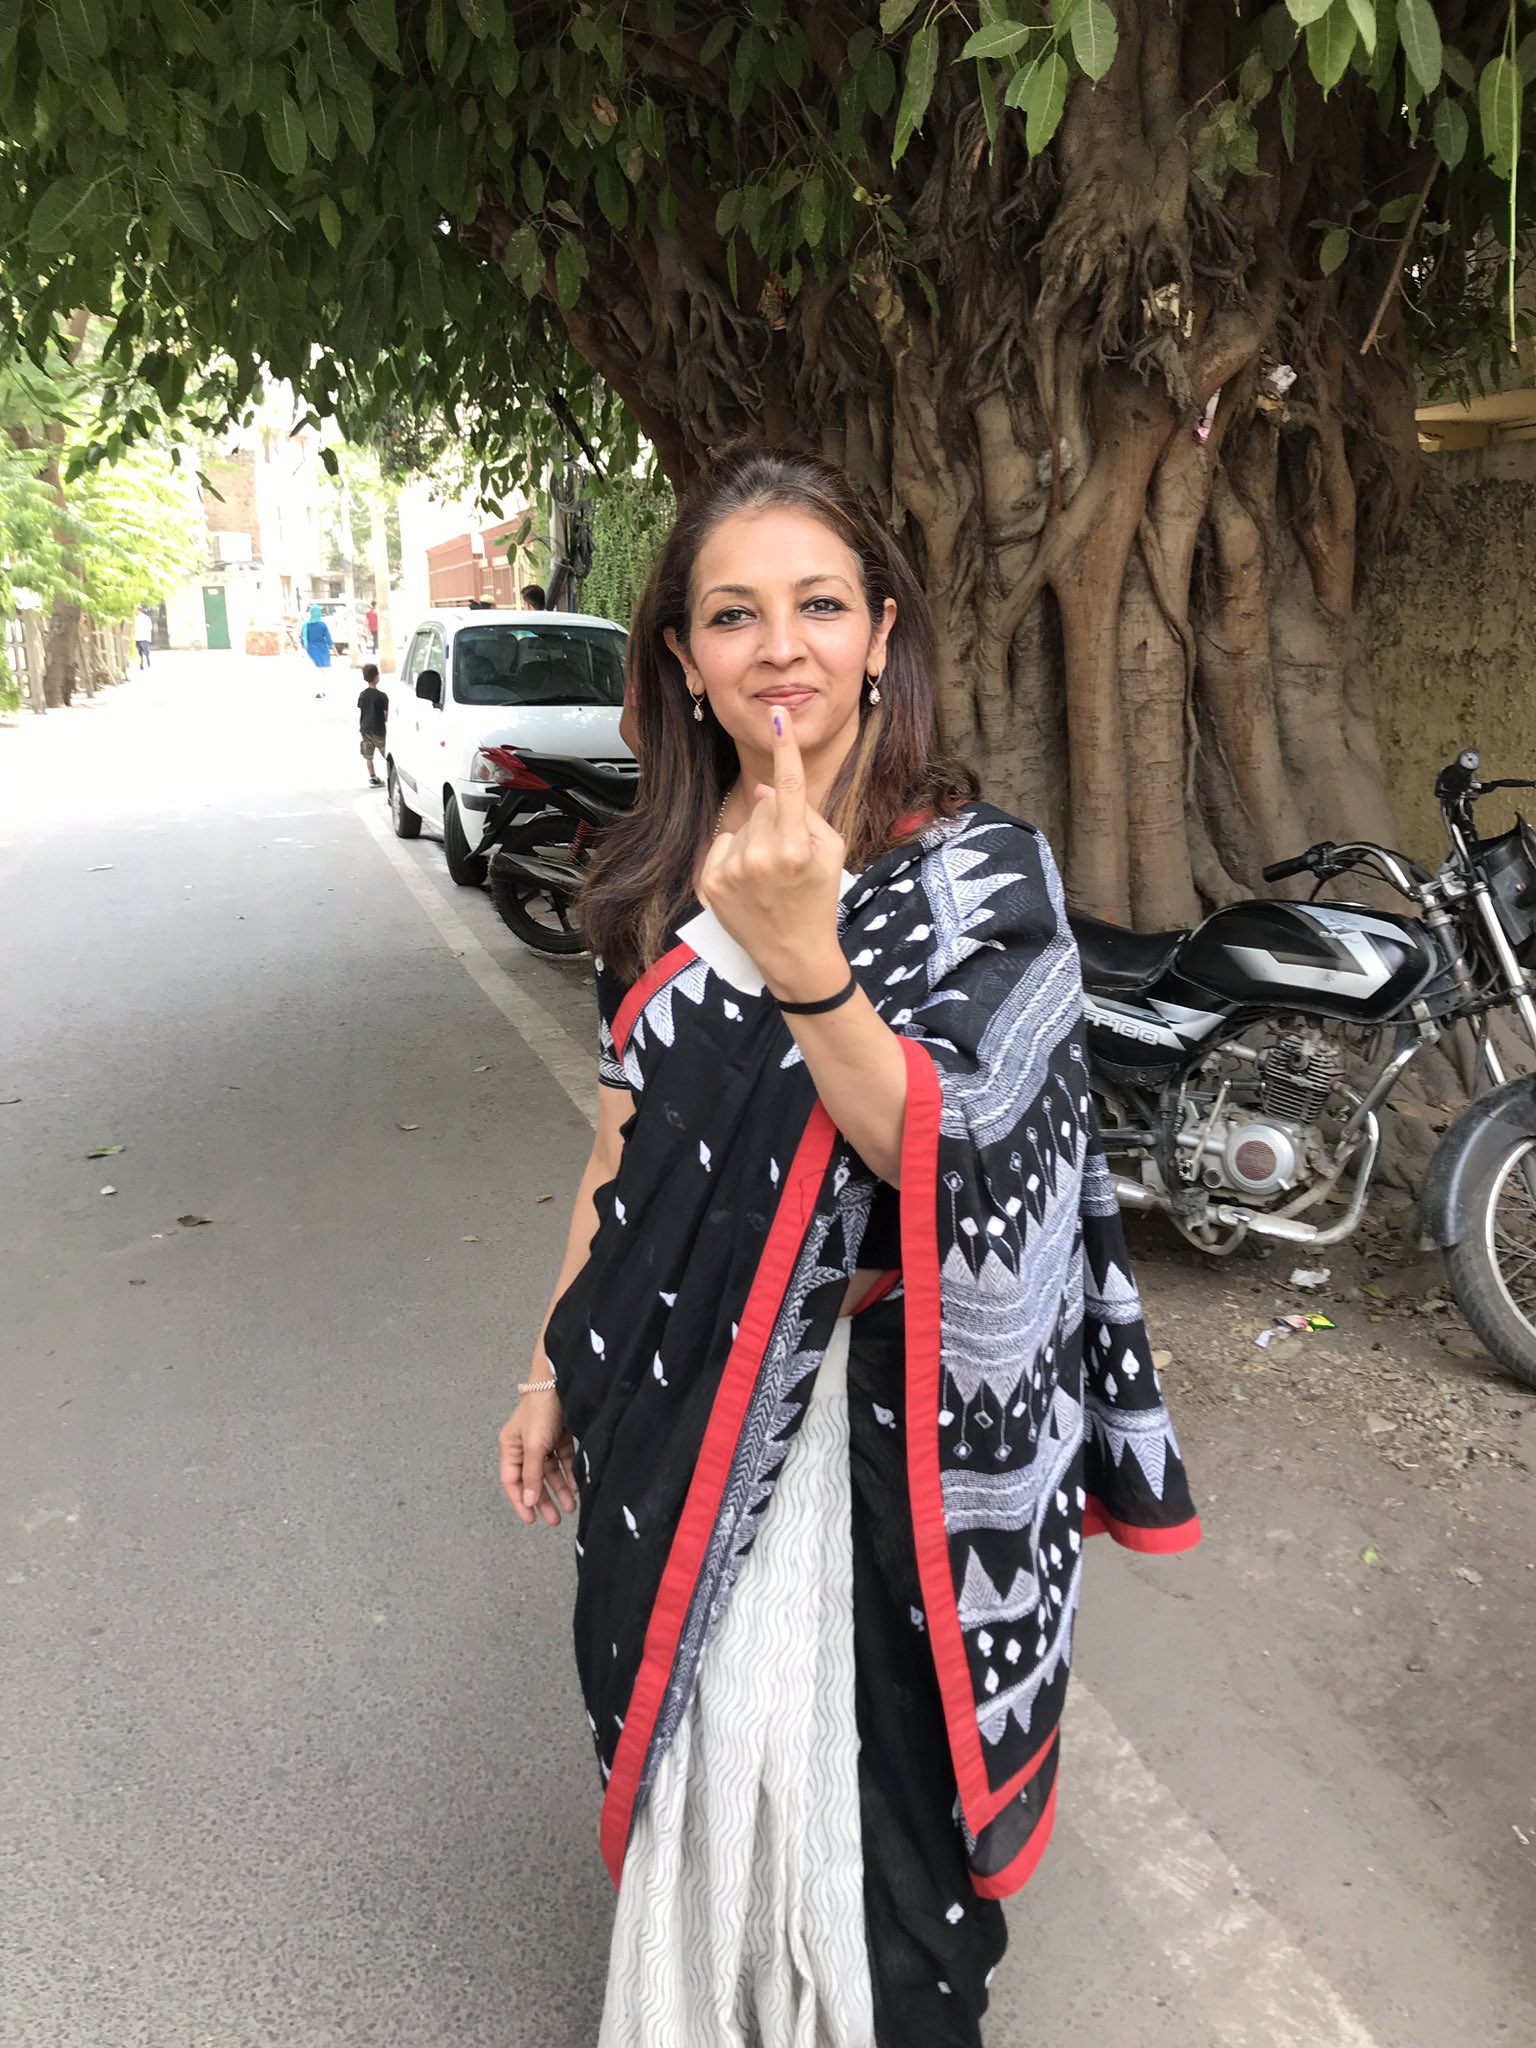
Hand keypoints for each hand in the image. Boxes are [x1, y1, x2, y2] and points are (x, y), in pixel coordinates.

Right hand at [499, 1385, 577, 1527]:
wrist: (560, 1381)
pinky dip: (569, 1472)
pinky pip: (563, 1460)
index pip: (512, 1481)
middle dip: (544, 1500)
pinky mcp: (559, 1435)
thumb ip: (532, 1474)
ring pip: (550, 1471)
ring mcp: (543, 1441)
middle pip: (533, 1479)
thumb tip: (528, 1501)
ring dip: (559, 1489)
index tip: (531, 1520)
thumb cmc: (541, 1410)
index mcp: (511, 1447)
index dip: (521, 1501)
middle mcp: (525, 1446)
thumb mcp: (534, 1445)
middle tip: (555, 1519)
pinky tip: (576, 1486)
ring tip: (570, 1507)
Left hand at [698, 710, 846, 999]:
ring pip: (743, 824)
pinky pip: (721, 844)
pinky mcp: (709, 883)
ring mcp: (731, 871)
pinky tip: (747, 881)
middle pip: (765, 806)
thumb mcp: (832, 855)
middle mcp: (760, 856)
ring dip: (755, 839)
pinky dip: (733, 855)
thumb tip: (763, 787)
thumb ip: (806, 814)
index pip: (789, 786)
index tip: (775, 714)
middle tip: (789, 859)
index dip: (784, 747)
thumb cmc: (818, 900)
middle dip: (777, 821)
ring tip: (768, 876)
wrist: (793, 954)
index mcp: (796, 848)